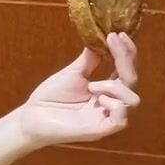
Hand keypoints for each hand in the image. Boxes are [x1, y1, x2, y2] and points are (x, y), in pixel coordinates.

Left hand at [18, 32, 139, 147]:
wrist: (32, 116)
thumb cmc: (51, 96)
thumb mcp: (73, 73)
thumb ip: (90, 60)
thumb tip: (100, 38)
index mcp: (105, 90)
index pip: (125, 70)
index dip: (127, 52)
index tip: (119, 34)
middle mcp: (110, 103)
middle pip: (132, 82)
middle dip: (125, 60)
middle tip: (112, 41)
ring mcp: (106, 118)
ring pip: (132, 100)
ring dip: (116, 87)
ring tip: (92, 85)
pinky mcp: (100, 130)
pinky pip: (121, 120)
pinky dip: (115, 106)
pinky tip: (99, 99)